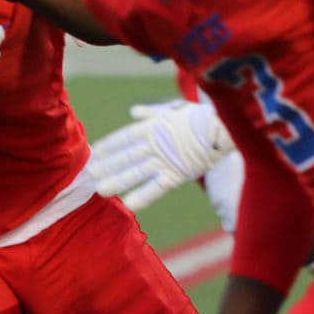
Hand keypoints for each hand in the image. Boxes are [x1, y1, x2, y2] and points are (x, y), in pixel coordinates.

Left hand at [86, 100, 234, 210]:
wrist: (225, 127)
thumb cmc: (199, 117)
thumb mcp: (172, 110)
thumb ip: (151, 113)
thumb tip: (133, 111)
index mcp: (152, 128)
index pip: (124, 138)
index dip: (108, 146)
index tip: (92, 153)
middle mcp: (154, 144)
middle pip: (125, 156)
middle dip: (107, 166)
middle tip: (88, 175)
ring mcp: (165, 160)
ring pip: (136, 172)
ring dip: (117, 181)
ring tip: (101, 190)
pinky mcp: (177, 174)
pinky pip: (157, 187)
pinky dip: (143, 195)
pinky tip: (128, 203)